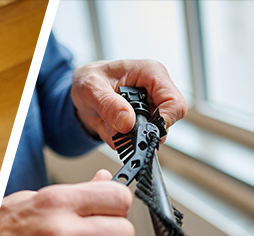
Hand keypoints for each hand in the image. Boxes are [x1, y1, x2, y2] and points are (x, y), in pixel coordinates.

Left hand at [71, 59, 187, 146]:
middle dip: (136, 131)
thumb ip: (108, 104)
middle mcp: (155, 92)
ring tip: (104, 122)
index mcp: (152, 74)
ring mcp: (149, 109)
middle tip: (112, 126)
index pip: (175, 103)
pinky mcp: (140, 122)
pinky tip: (106, 126)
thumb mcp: (91, 87)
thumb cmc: (89, 79)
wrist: (81, 90)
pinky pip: (133, 141)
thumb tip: (127, 122)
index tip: (142, 131)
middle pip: (163, 124)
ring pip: (146, 136)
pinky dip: (117, 139)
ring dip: (122, 136)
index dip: (164, 121)